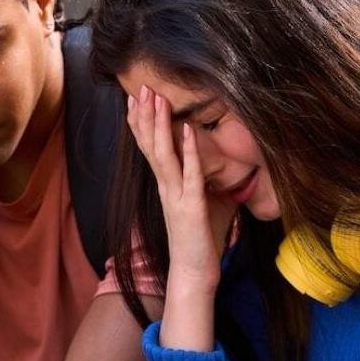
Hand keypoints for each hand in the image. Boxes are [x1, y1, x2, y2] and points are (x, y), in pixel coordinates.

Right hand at [126, 86, 236, 290]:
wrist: (194, 272)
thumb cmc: (200, 238)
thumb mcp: (207, 202)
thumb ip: (207, 181)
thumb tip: (221, 165)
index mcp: (167, 185)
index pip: (150, 148)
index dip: (142, 123)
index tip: (138, 98)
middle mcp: (166, 187)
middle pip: (150, 145)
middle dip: (145, 115)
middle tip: (140, 87)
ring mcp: (175, 196)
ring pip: (163, 154)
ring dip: (160, 125)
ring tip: (156, 98)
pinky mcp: (191, 207)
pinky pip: (189, 174)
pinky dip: (189, 151)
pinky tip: (187, 129)